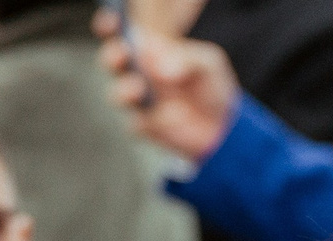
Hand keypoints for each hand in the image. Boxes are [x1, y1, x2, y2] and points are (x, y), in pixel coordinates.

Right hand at [95, 6, 239, 161]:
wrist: (223, 123)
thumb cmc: (210, 85)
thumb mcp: (207, 63)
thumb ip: (186, 59)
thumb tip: (159, 67)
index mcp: (147, 50)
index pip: (119, 34)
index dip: (109, 26)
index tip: (112, 21)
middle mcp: (137, 74)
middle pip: (112, 61)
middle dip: (113, 56)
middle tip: (123, 54)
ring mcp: (139, 102)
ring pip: (118, 95)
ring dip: (126, 90)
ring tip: (140, 89)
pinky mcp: (147, 128)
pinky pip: (141, 124)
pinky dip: (158, 120)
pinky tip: (177, 116)